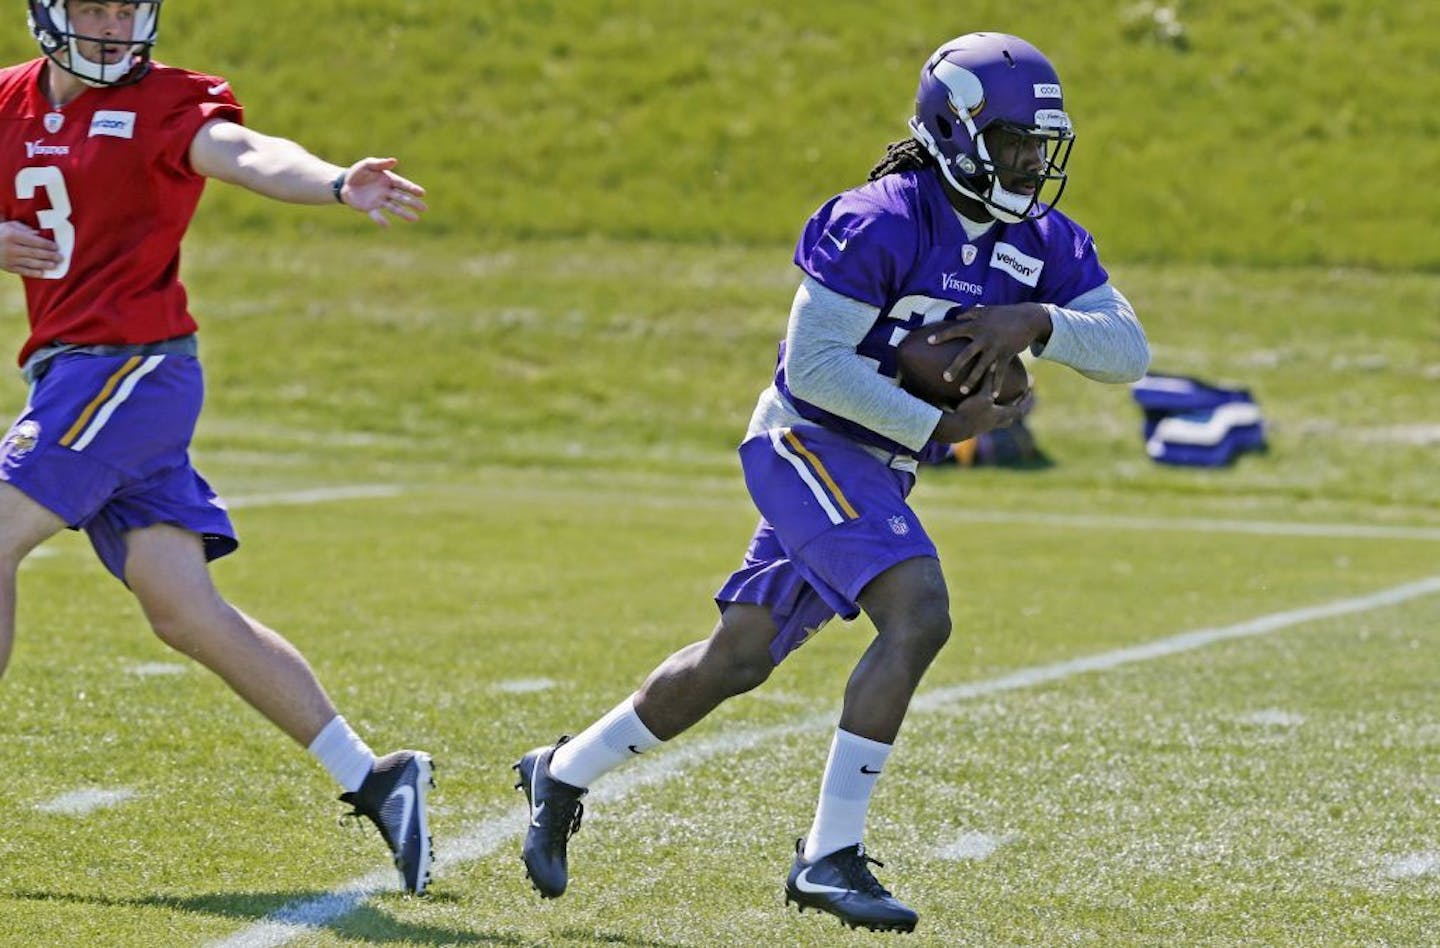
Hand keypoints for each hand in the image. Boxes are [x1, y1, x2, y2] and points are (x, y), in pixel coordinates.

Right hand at [0, 221, 61, 277]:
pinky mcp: (8, 267)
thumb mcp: (10, 226)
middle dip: (49, 256)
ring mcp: (9, 259)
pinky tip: (43, 273)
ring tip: (55, 265)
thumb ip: (25, 229)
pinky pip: (23, 271)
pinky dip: (33, 273)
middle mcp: (11, 248)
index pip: (33, 241)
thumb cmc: (0, 233)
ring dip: (44, 265)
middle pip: (34, 253)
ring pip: (30, 263)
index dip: (46, 245)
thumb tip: (39, 234)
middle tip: (60, 257)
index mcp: (13, 236)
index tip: (56, 247)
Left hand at [337, 157, 428, 227]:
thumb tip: (395, 161)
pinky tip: (387, 225)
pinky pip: (377, 215)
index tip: (422, 193)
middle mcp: (387, 192)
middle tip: (424, 209)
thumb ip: (380, 163)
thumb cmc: (358, 172)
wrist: (344, 183)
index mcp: (389, 180)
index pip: (403, 185)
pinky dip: (381, 220)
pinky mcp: (371, 209)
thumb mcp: (368, 164)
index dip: (412, 189)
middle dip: (413, 203)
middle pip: (402, 198)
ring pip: (394, 207)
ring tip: (415, 219)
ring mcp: (380, 201)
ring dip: (404, 213)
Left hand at [924, 303, 1050, 396]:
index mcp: (977, 326)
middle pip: (966, 354)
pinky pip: (1000, 372)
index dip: (942, 336)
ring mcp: (995, 348)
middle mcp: (984, 338)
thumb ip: (971, 313)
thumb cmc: (1005, 313)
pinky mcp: (1006, 355)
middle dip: (955, 367)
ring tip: (962, 391)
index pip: (955, 330)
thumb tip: (957, 317)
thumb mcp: (987, 309)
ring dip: (972, 380)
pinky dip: (996, 384)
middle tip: (945, 378)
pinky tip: (992, 395)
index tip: (928, 342)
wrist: (1028, 318)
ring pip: (981, 367)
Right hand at [931, 386, 1034, 443]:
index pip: (1020, 408)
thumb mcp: (982, 395)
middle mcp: (997, 422)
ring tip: (1004, 403)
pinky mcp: (976, 427)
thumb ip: (989, 380)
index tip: (1030, 391)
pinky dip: (992, 412)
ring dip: (1004, 411)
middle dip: (1018, 407)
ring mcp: (987, 426)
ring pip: (1001, 420)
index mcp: (1002, 416)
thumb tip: (995, 362)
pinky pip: (989, 420)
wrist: (955, 429)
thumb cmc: (971, 412)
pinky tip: (987, 407)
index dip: (1026, 399)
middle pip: (1013, 416)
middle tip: (1020, 400)